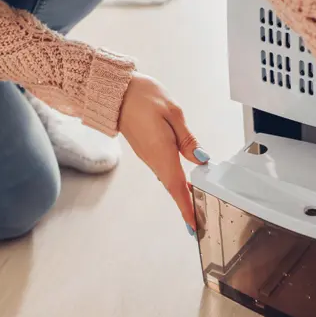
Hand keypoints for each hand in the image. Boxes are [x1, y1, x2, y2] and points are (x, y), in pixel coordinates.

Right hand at [118, 72, 207, 228]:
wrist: (115, 91)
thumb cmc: (142, 96)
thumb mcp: (173, 112)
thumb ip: (187, 139)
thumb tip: (201, 158)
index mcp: (162, 151)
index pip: (177, 186)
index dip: (187, 207)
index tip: (194, 225)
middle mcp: (153, 158)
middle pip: (173, 187)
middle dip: (186, 204)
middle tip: (200, 220)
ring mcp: (148, 155)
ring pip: (168, 179)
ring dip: (181, 193)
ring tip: (196, 205)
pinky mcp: (146, 150)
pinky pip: (162, 170)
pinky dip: (174, 180)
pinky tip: (182, 181)